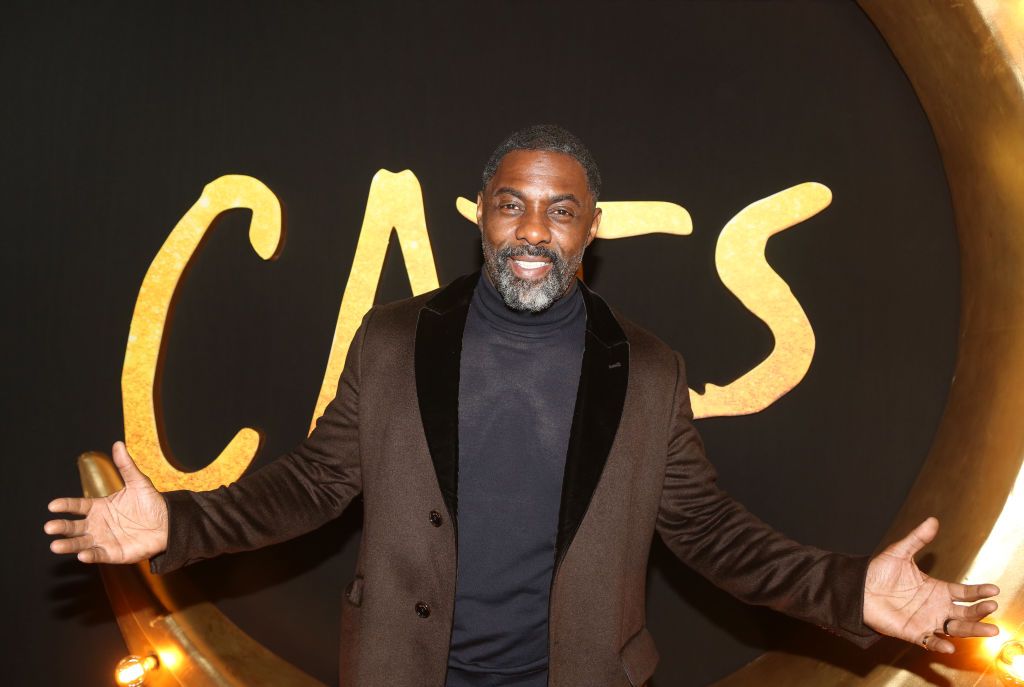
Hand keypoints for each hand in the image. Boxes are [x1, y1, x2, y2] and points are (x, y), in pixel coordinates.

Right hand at [45, 441, 168, 563]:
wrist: (168, 523)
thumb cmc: (151, 503)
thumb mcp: (138, 482)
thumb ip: (125, 466)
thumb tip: (118, 444)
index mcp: (99, 507)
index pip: (77, 506)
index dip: (65, 505)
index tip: (52, 505)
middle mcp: (97, 524)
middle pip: (74, 527)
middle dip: (61, 527)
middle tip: (49, 527)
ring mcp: (104, 540)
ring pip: (81, 543)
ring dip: (69, 545)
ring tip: (55, 545)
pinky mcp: (113, 553)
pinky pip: (99, 555)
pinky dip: (90, 556)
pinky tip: (82, 555)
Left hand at [863, 516, 999, 652]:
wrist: (858, 588)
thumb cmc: (879, 571)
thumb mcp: (900, 552)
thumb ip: (917, 539)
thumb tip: (932, 521)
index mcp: (937, 590)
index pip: (964, 593)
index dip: (979, 592)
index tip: (993, 590)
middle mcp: (936, 607)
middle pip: (965, 613)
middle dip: (980, 611)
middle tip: (992, 607)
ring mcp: (926, 621)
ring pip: (955, 629)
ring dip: (972, 630)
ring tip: (989, 629)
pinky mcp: (913, 632)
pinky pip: (929, 641)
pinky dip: (940, 644)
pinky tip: (949, 645)